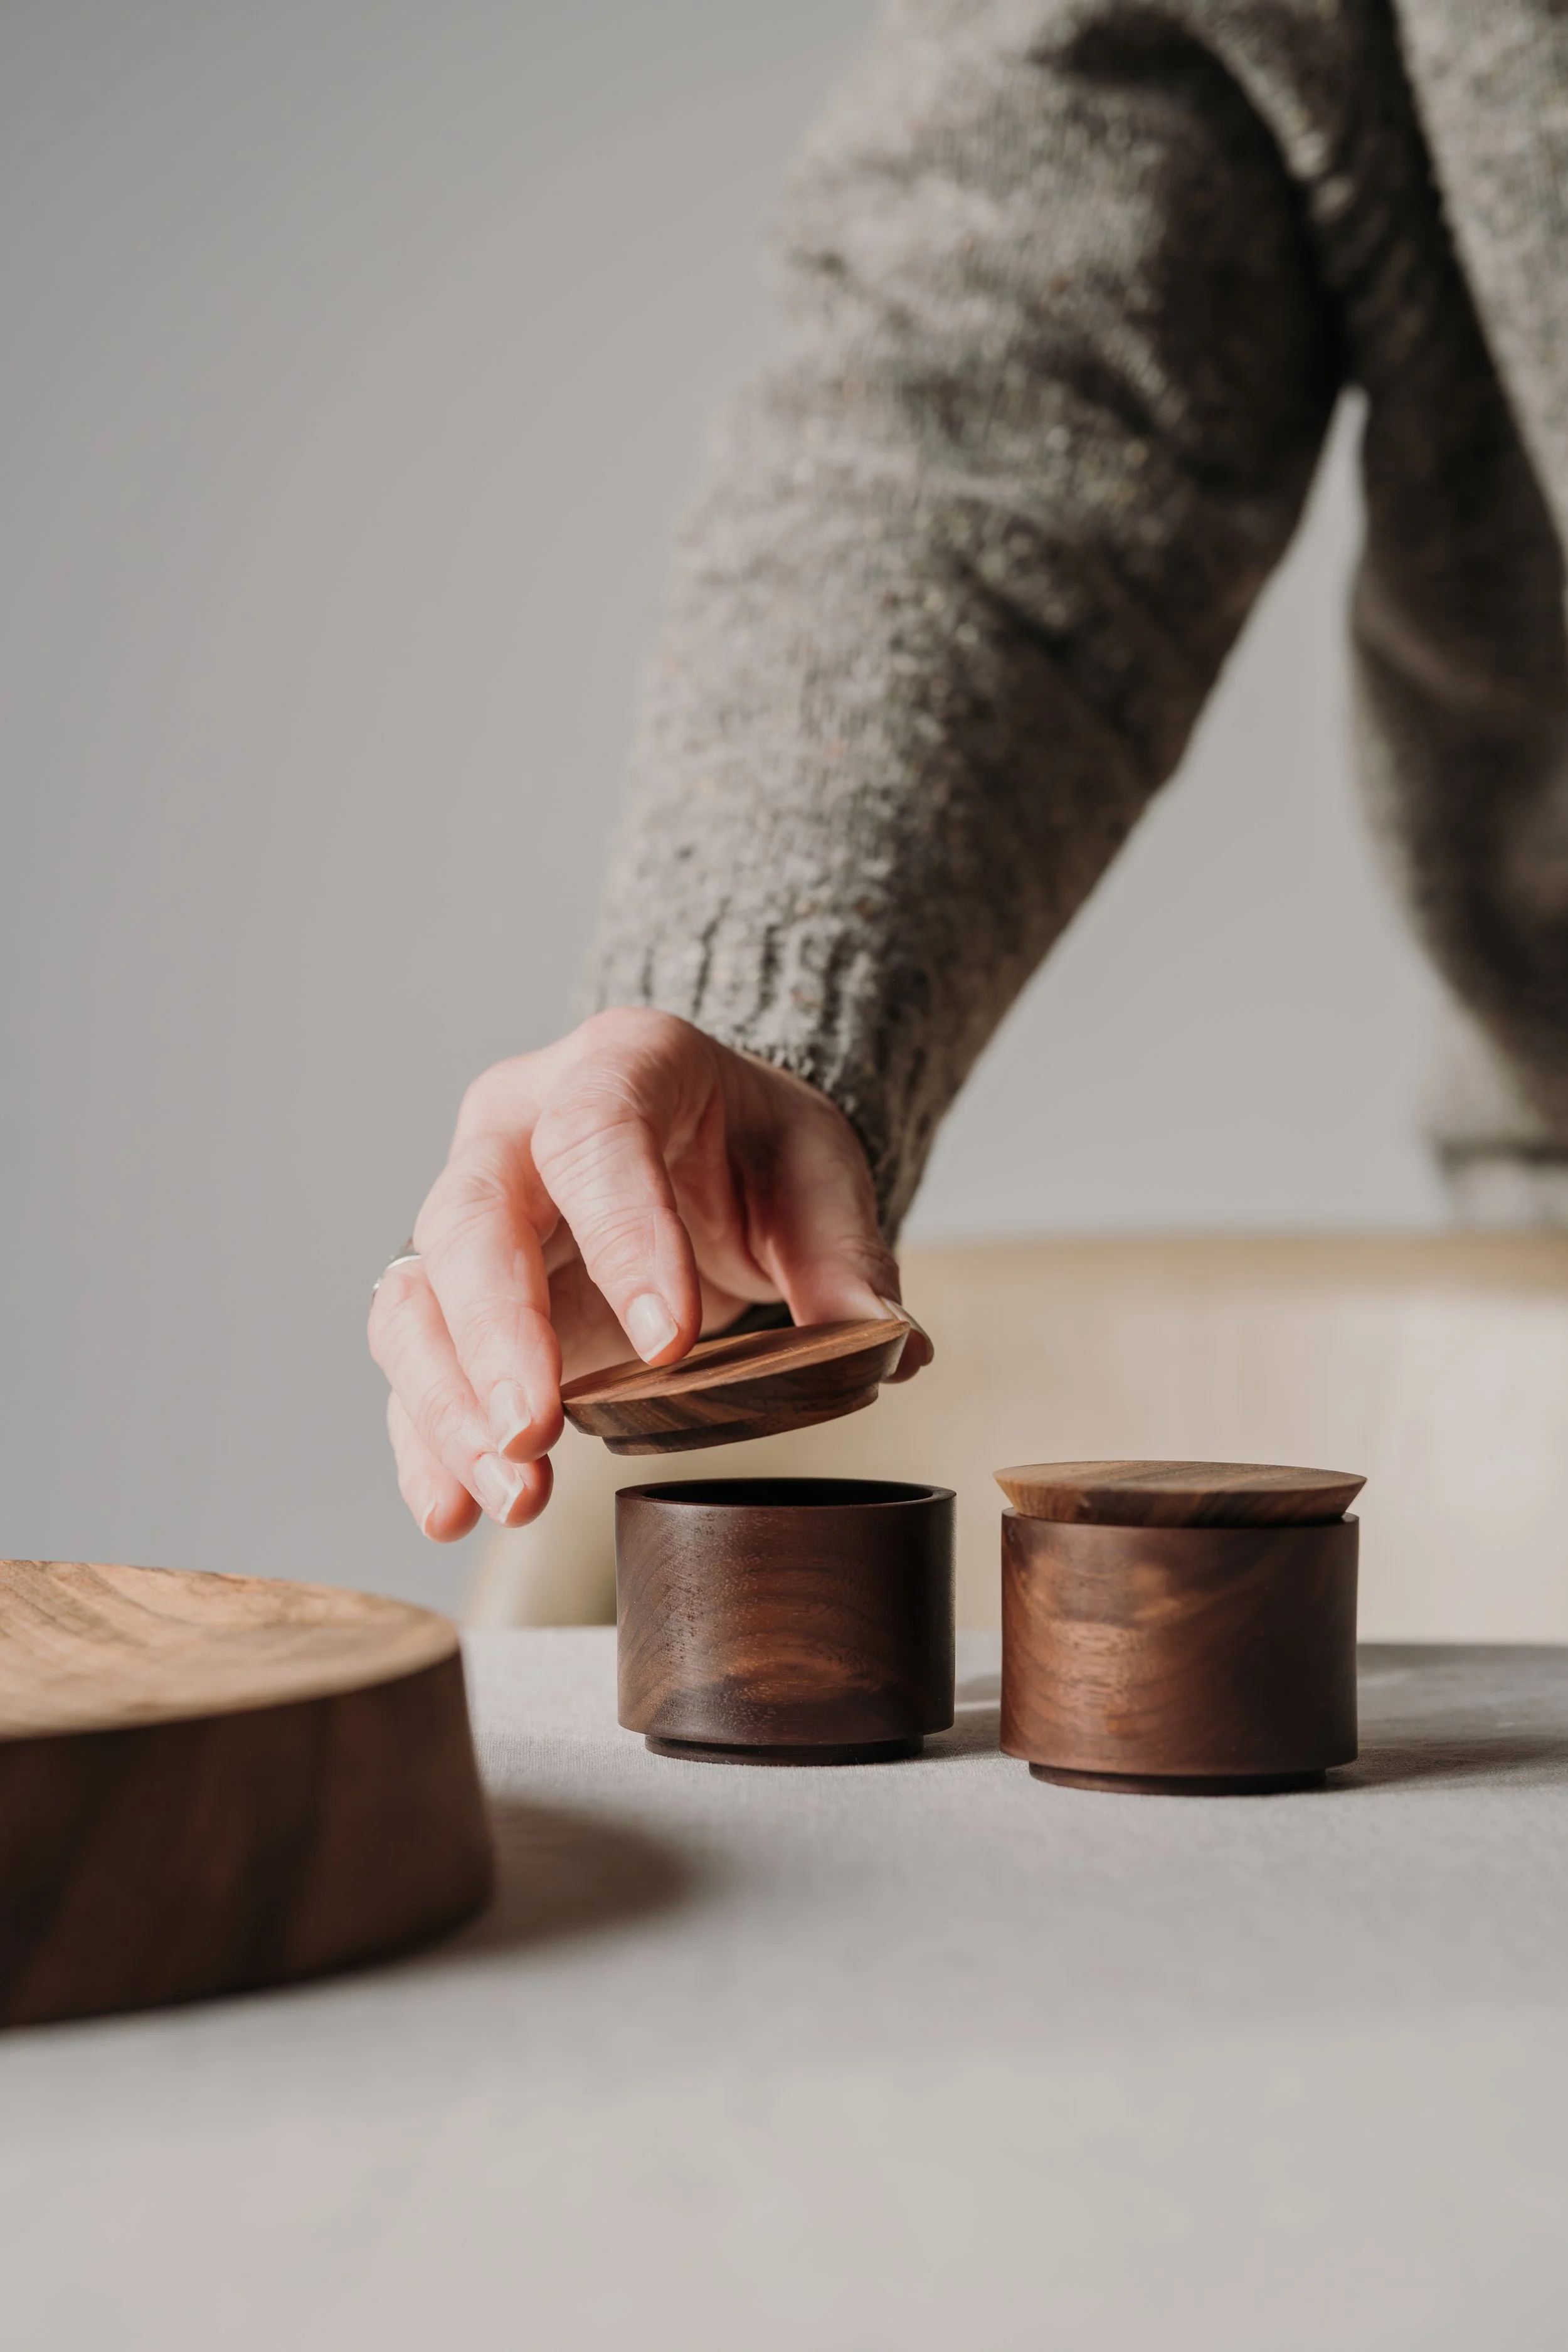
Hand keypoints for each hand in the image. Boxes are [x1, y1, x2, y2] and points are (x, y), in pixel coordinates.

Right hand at [368, 1007, 930, 1539]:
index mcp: (618, 1065)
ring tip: (513, 1494)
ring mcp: (469, 1209)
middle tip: (537, 1431)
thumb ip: (847, 1257)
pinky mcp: (452, 1295)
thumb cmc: (753, 1147)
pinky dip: (427, 1442)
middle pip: (472, 1219)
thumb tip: (892, 1349)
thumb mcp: (818, 1174)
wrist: (704, 1143)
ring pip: (417, 1298)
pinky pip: (415, 1364)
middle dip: (499, 1335)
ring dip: (451, 1405)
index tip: (668, 1345)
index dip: (624, 1236)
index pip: (596, 1134)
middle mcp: (516, 1127)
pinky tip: (457, 1510)